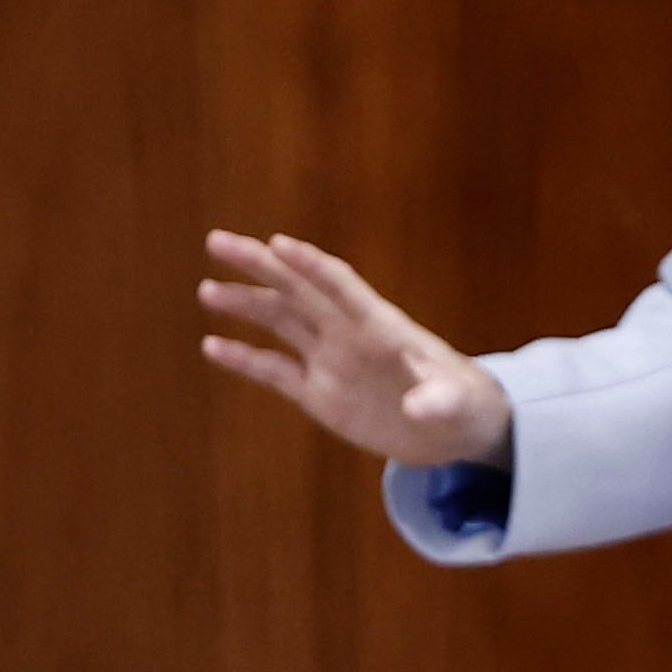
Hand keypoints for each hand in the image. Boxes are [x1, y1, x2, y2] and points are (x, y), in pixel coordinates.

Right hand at [196, 230, 513, 466]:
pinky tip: (212, 346)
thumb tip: (420, 408)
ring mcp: (331, 361)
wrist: (454, 429)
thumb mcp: (457, 403)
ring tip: (207, 289)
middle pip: (297, 290)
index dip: (310, 265)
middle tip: (217, 241)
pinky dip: (245, 359)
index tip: (278, 244)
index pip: (339, 285)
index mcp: (380, 326)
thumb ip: (438, 400)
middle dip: (259, 265)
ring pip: (280, 322)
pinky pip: (275, 371)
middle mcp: (348, 335)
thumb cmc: (463, 404)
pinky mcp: (319, 394)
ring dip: (245, 305)